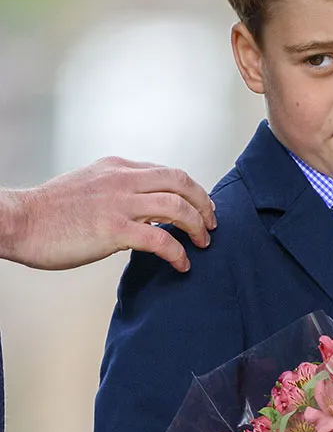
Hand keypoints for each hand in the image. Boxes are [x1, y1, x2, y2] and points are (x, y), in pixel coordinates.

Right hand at [0, 158, 215, 273]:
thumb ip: (115, 192)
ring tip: (203, 243)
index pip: (165, 172)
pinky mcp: (114, 229)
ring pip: (177, 207)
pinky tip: (182, 264)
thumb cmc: (50, 213)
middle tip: (212, 224)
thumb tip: (139, 209)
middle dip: (203, 203)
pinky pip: (161, 240)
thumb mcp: (88, 187)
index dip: (190, 189)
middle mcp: (122, 179)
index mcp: (116, 167)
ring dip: (198, 227)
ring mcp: (119, 203)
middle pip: (180, 181)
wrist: (21, 221)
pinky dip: (179, 253)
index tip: (200, 207)